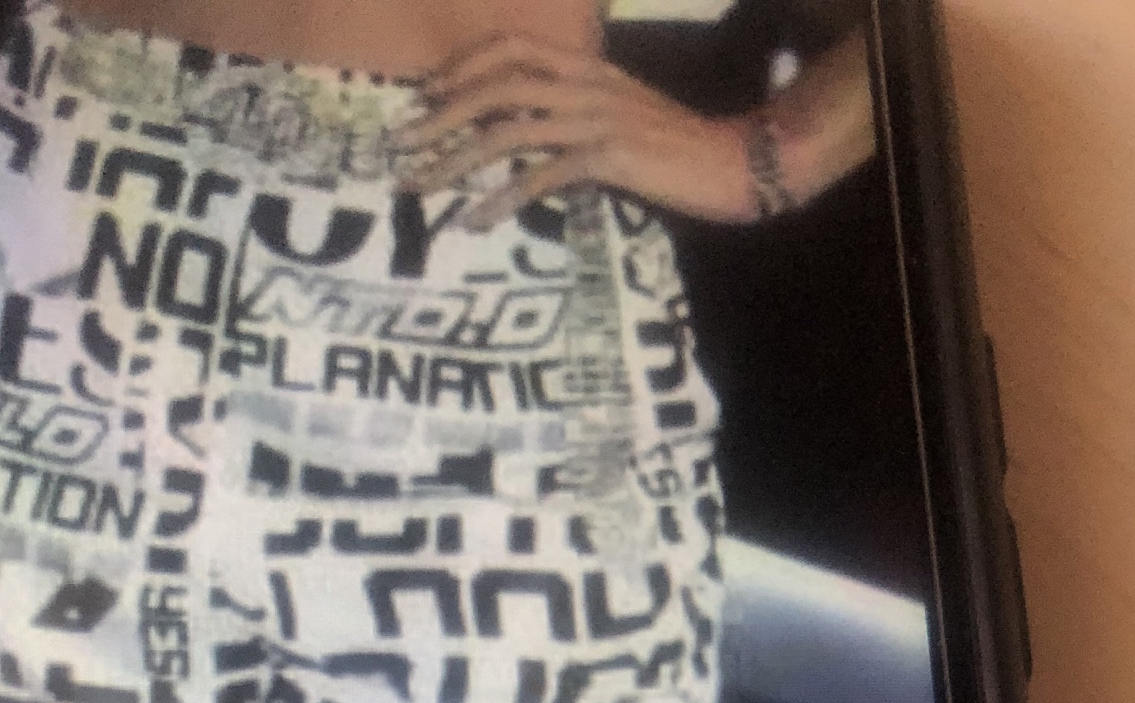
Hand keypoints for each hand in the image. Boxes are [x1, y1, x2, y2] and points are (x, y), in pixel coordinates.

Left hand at [394, 31, 875, 227]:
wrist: (733, 161)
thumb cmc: (676, 148)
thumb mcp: (620, 114)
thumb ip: (576, 111)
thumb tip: (530, 129)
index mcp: (586, 66)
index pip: (511, 49)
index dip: (461, 69)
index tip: (423, 98)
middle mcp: (586, 83)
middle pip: (498, 83)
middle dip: (441, 112)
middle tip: (400, 144)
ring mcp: (598, 118)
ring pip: (510, 127)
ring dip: (457, 157)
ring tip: (422, 186)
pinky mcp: (611, 157)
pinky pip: (544, 174)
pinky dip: (503, 197)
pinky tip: (476, 220)